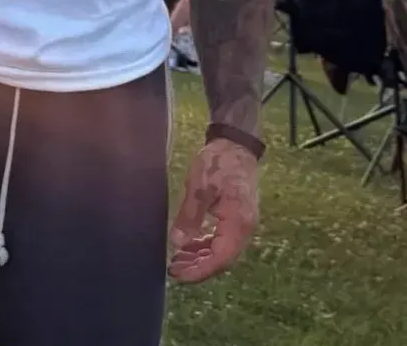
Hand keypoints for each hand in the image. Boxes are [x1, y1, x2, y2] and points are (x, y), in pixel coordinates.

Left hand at [168, 138, 258, 283]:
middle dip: (198, 267)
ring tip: (177, 260)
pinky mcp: (237, 217)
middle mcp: (245, 228)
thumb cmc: (218, 162)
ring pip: (222, 250)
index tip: (178, 275)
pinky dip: (205, 245)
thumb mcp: (200, 186)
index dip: (199, 271)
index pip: (220, 258)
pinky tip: (189, 245)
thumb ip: (190, 215)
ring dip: (200, 258)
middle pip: (222, 259)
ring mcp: (243, 223)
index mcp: (239, 223)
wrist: (235, 144)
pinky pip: (222, 239)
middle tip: (173, 270)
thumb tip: (177, 242)